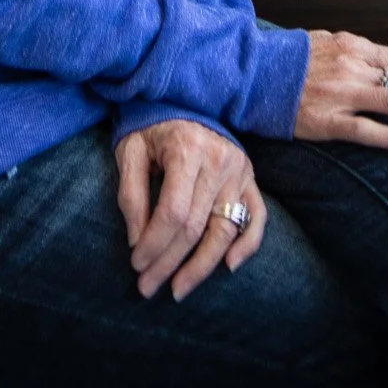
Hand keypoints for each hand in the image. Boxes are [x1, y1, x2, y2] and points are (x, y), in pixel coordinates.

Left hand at [115, 118, 264, 302]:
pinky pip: (257, 217)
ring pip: (225, 230)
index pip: (173, 211)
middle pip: (196, 226)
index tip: (136, 264)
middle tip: (147, 287)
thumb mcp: (131, 151)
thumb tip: (137, 242)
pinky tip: (229, 267)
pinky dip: (248, 245)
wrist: (181, 98)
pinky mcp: (250, 177)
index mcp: (187, 148)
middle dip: (169, 263)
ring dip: (202, 266)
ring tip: (179, 289)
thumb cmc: (151, 127)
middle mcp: (219, 160)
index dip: (154, 244)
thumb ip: (132, 195)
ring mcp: (239, 170)